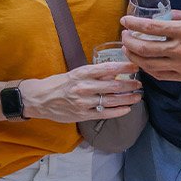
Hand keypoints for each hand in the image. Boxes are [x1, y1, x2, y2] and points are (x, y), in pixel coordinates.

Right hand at [18, 62, 142, 122]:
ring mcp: (83, 102)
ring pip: (111, 100)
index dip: (124, 67)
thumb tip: (114, 72)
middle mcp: (84, 86)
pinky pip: (104, 113)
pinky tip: (127, 109)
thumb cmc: (59, 84)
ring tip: (137, 96)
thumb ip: (94, 74)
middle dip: (129, 84)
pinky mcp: (82, 114)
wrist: (40, 99)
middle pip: (113, 85)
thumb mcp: (76, 73)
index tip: (135, 66)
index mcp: (82, 73)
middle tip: (139, 83)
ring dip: (127, 98)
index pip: (107, 68)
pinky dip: (118, 111)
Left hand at [121, 9, 180, 81]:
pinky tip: (142, 63)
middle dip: (129, 42)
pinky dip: (147, 69)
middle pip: (145, 48)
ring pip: (149, 65)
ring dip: (134, 57)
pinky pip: (160, 75)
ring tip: (128, 50)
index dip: (133, 24)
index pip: (150, 28)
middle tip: (124, 36)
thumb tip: (158, 15)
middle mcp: (180, 49)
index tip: (124, 21)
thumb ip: (175, 15)